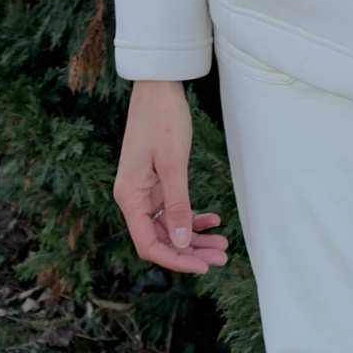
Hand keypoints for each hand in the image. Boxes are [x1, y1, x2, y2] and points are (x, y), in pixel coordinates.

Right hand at [113, 80, 228, 274]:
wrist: (158, 86)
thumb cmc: (162, 119)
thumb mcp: (173, 163)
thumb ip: (177, 205)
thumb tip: (182, 243)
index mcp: (129, 197)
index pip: (149, 244)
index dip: (176, 259)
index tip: (203, 266)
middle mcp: (133, 198)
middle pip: (161, 238)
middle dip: (191, 250)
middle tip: (222, 257)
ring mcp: (145, 190)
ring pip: (170, 226)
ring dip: (194, 236)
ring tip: (222, 244)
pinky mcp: (156, 181)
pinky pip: (173, 208)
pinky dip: (192, 216)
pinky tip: (213, 220)